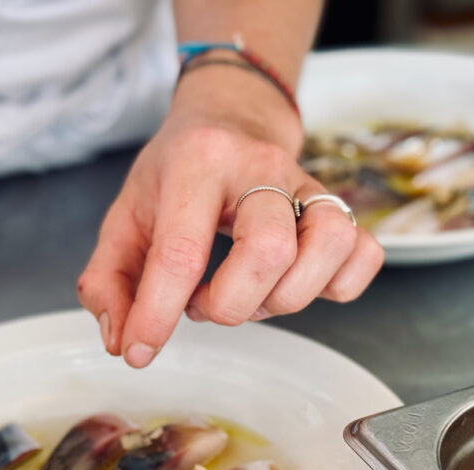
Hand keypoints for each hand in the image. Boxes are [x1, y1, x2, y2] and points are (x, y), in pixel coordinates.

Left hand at [77, 63, 382, 367]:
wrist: (230, 115)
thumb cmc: (176, 172)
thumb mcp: (125, 217)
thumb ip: (109, 281)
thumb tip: (121, 341)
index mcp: (197, 163)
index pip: (182, 252)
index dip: (158, 315)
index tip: (140, 350)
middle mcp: (261, 167)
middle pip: (268, 251)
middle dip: (231, 305)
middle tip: (203, 303)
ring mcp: (308, 184)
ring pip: (328, 248)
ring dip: (284, 297)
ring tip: (248, 294)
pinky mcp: (340, 205)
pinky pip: (364, 255)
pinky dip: (336, 287)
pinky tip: (294, 283)